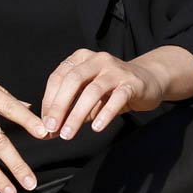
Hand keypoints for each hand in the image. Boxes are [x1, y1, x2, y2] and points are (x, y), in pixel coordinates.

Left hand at [39, 50, 168, 140]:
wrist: (148, 81)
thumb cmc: (110, 90)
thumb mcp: (87, 95)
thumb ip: (69, 108)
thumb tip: (48, 131)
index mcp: (81, 58)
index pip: (58, 77)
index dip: (49, 100)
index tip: (45, 123)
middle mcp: (97, 60)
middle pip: (73, 80)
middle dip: (59, 106)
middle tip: (51, 128)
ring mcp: (115, 70)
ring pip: (93, 91)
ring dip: (78, 114)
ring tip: (68, 134)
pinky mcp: (132, 83)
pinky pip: (117, 98)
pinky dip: (105, 114)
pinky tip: (96, 128)